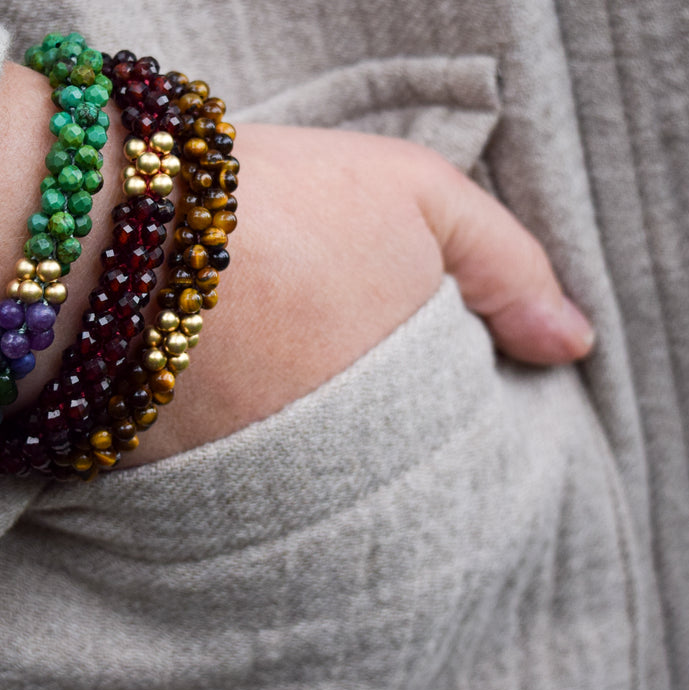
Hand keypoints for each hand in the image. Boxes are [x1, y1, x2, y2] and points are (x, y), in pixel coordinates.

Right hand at [123, 123, 593, 463]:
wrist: (115, 229)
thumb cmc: (275, 200)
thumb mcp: (414, 196)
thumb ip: (507, 267)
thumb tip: (572, 345)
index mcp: (408, 405)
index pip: (448, 422)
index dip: (415, 365)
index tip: (372, 318)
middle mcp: (338, 469)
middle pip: (373, 454)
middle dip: (352, 397)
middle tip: (299, 327)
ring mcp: (255, 489)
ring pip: (298, 471)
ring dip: (283, 417)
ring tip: (246, 344)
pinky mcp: (177, 493)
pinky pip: (223, 476)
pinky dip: (223, 432)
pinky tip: (199, 373)